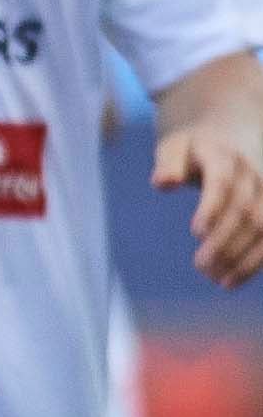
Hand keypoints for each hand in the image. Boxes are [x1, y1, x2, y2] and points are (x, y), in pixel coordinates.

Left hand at [156, 113, 262, 286]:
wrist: (232, 135)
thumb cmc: (193, 148)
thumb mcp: (175, 146)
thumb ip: (168, 163)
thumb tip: (162, 182)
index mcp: (223, 158)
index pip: (221, 183)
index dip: (212, 207)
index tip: (197, 232)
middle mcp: (251, 176)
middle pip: (243, 211)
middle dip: (224, 241)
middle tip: (201, 266)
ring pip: (262, 227)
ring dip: (243, 256)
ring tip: (218, 280)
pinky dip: (255, 261)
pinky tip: (233, 281)